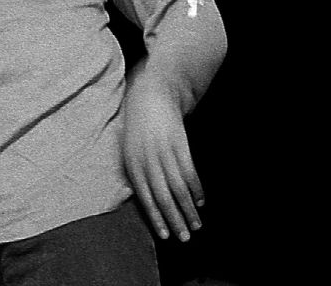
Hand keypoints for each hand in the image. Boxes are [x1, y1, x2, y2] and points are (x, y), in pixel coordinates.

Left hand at [121, 80, 203, 242]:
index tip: (165, 235)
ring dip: (188, 208)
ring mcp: (164, 151)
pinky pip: (188, 171)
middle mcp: (147, 158)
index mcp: (131, 161)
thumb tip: (141, 197)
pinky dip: (196, 188)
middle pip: (162, 196)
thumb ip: (136, 170)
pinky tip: (201, 201)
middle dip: (174, 219)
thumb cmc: (138, 122)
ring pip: (177, 187)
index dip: (155, 217)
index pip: (144, 196)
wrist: (152, 91)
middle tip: (184, 238)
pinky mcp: (179, 142)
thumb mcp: (129, 146)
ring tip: (196, 225)